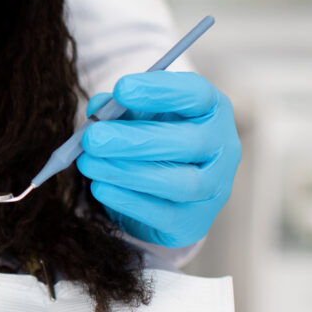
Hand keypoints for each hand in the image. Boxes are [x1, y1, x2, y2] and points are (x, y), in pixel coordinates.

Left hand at [76, 72, 240, 247]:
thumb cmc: (152, 139)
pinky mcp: (193, 222)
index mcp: (212, 110)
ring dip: (127, 172)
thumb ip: (120, 108)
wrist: (164, 192)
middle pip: (189, 142)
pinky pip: (163, 214)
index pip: (197, 95)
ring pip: (179, 183)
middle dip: (135, 140)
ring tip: (87, 163)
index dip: (160, 91)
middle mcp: (223, 148)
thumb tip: (97, 107)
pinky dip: (127, 200)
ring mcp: (214, 188)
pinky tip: (100, 187)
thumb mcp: (139, 116)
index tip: (121, 89)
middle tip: (93, 138)